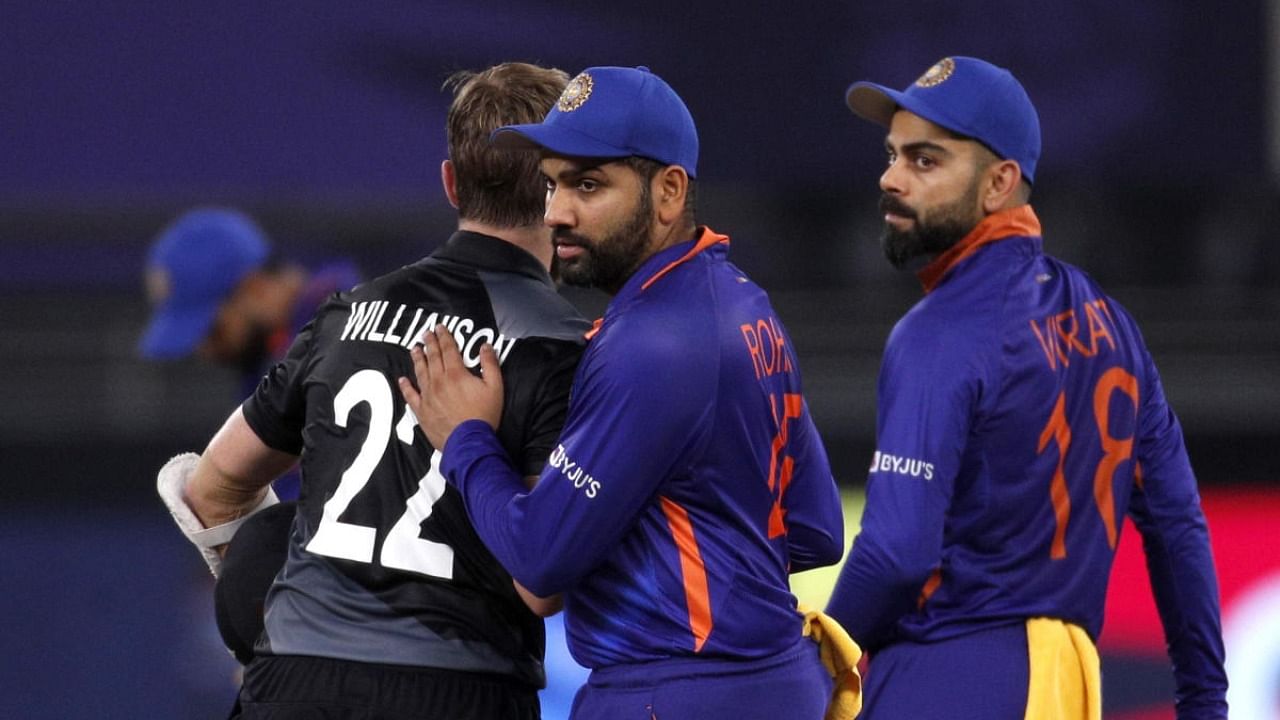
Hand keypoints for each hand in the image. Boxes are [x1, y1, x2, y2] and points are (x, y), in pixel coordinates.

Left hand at [399, 325, 503, 449]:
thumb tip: (485, 346)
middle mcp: (438, 381)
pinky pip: (411, 396)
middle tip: (425, 333)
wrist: (469, 442)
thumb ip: (490, 364)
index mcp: (456, 374)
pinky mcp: (422, 411)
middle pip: (432, 358)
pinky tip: (402, 379)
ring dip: (417, 359)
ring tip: (414, 349)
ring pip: (420, 372)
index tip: (439, 327)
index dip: (444, 337)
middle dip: (429, 343)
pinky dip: (406, 386)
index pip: (448, 349)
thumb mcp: (496, 387)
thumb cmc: (484, 415)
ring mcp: (428, 396)